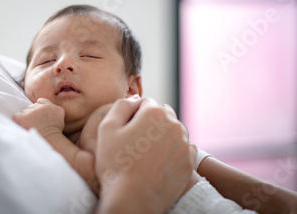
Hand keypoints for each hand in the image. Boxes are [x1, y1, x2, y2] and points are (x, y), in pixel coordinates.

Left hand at [12, 98, 64, 138]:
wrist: (49, 141)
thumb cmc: (54, 133)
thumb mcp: (61, 119)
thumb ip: (55, 110)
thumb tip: (49, 107)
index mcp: (51, 106)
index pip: (40, 101)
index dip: (38, 108)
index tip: (37, 115)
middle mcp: (42, 107)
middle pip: (31, 106)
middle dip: (31, 114)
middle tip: (34, 123)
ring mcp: (32, 111)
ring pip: (24, 111)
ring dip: (25, 118)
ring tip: (30, 127)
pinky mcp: (24, 117)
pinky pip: (16, 116)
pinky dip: (18, 121)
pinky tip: (22, 126)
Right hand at [94, 96, 197, 213]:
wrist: (133, 198)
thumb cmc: (116, 163)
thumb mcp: (107, 128)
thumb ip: (121, 106)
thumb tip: (135, 98)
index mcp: (154, 112)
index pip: (145, 103)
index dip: (134, 115)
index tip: (126, 131)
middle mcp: (174, 124)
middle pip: (162, 115)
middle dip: (151, 123)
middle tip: (136, 143)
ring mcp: (184, 143)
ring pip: (174, 131)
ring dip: (163, 136)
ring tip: (146, 154)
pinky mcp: (190, 162)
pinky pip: (183, 148)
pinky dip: (173, 152)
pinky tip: (159, 163)